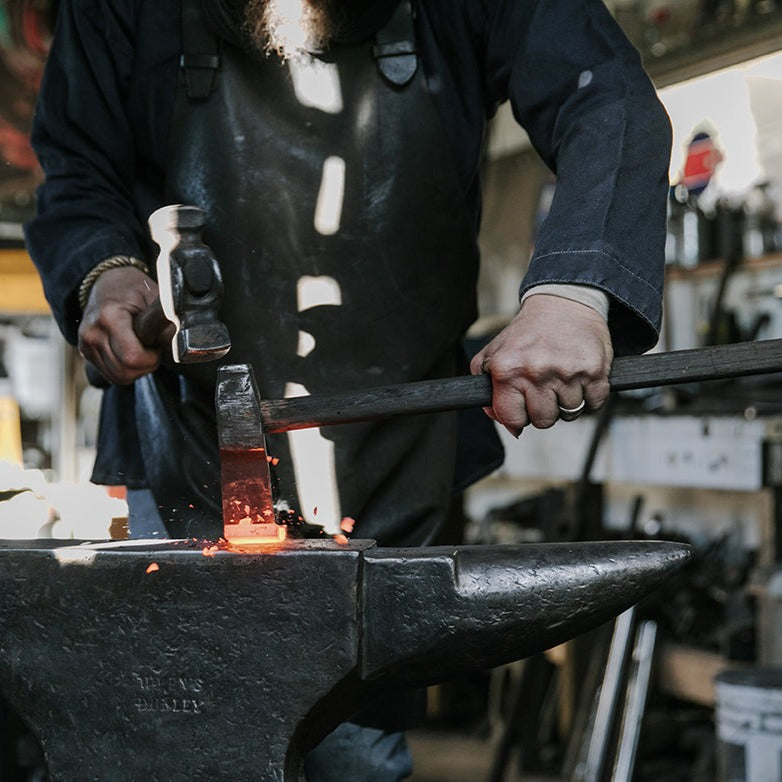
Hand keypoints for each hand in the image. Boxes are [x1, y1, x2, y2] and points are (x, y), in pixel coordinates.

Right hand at [78, 266, 163, 384]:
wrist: (105, 282)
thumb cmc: (132, 289)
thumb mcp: (153, 297)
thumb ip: (165, 322)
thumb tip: (179, 343)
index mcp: (109, 317)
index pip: (132, 357)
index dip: (152, 358)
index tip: (157, 345)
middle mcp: (92, 333)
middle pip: (125, 372)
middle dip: (146, 366)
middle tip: (152, 349)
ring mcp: (85, 344)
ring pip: (118, 377)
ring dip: (136, 370)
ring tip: (142, 350)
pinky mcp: (85, 352)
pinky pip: (110, 375)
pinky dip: (126, 370)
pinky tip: (131, 354)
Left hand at [469, 294, 612, 435]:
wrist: (563, 303)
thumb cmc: (529, 332)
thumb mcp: (494, 352)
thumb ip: (485, 384)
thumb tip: (497, 416)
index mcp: (508, 369)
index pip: (511, 419)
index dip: (517, 418)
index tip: (522, 408)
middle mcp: (536, 371)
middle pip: (542, 421)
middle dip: (543, 411)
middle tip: (544, 390)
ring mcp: (567, 372)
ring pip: (569, 414)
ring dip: (566, 404)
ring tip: (561, 381)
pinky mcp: (594, 371)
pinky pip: (593, 405)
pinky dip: (589, 399)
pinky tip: (579, 381)